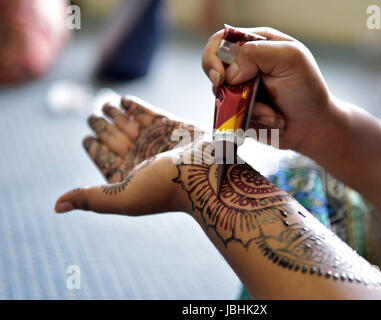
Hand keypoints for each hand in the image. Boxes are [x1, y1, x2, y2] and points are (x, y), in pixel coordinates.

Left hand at [54, 96, 202, 214]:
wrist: (206, 170)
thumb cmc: (165, 188)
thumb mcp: (121, 197)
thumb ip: (90, 199)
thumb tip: (56, 206)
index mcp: (127, 175)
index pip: (104, 158)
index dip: (93, 146)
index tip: (87, 139)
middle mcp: (139, 157)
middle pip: (114, 137)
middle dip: (101, 125)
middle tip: (92, 116)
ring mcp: (154, 139)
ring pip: (128, 122)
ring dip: (115, 113)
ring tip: (104, 106)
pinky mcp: (168, 124)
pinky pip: (147, 112)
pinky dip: (134, 105)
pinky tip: (123, 100)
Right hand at [202, 27, 332, 150]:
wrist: (313, 127)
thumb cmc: (307, 90)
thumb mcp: (291, 59)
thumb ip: (257, 53)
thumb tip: (229, 73)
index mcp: (257, 44)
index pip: (221, 41)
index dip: (214, 57)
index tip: (220, 78)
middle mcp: (245, 65)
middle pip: (213, 69)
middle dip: (225, 87)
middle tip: (239, 98)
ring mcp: (240, 89)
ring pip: (221, 97)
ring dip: (246, 108)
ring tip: (273, 113)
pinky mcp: (238, 111)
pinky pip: (229, 116)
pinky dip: (250, 121)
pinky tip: (272, 120)